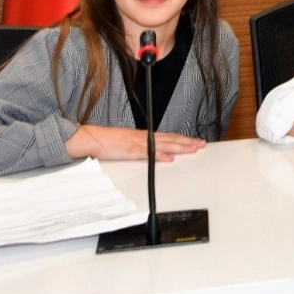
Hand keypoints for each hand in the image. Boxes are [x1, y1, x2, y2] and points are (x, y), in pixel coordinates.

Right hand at [65, 123, 203, 161]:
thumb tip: (155, 153)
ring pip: (164, 144)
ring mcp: (138, 143)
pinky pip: (148, 153)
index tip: (195, 141)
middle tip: (201, 144)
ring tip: (193, 149)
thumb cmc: (107, 142)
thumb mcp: (128, 143)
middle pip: (171, 139)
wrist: (92, 139)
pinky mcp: (131, 151)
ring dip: (180, 147)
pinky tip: (169, 157)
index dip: (183, 139)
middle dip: (187, 142)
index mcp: (144, 135)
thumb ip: (141, 148)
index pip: (168, 136)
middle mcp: (144, 137)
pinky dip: (160, 155)